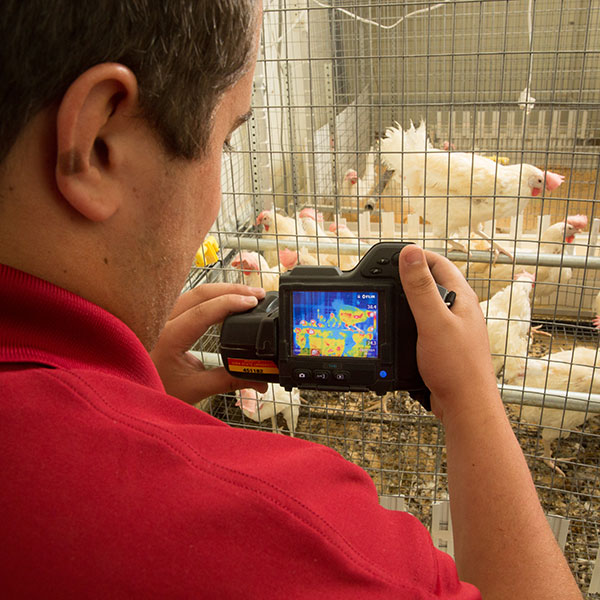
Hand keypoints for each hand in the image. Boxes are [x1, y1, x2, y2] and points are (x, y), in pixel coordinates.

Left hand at [150, 283, 268, 404]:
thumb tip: (260, 379)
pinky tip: (225, 299)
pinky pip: (188, 299)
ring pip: (194, 292)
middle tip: (258, 293)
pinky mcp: (163, 318)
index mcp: (167, 338)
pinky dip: (211, 296)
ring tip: (247, 294)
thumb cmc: (155, 391)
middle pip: (199, 293)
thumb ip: (229, 381)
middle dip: (232, 289)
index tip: (253, 301)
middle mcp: (160, 322)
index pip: (202, 311)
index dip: (230, 302)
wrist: (130, 397)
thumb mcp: (195, 389)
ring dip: (222, 290)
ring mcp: (160, 317)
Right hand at [398, 245, 498, 422]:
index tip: (393, 256)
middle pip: (433, 283)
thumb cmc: (457, 367)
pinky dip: (410, 322)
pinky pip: (425, 325)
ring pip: (428, 306)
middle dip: (410, 276)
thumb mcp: (433, 322)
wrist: (466, 406)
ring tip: (388, 300)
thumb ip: (421, 288)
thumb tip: (410, 253)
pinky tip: (399, 330)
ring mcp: (453, 329)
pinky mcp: (445, 346)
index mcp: (462, 298)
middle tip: (385, 276)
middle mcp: (460, 310)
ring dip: (408, 300)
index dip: (417, 256)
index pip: (439, 264)